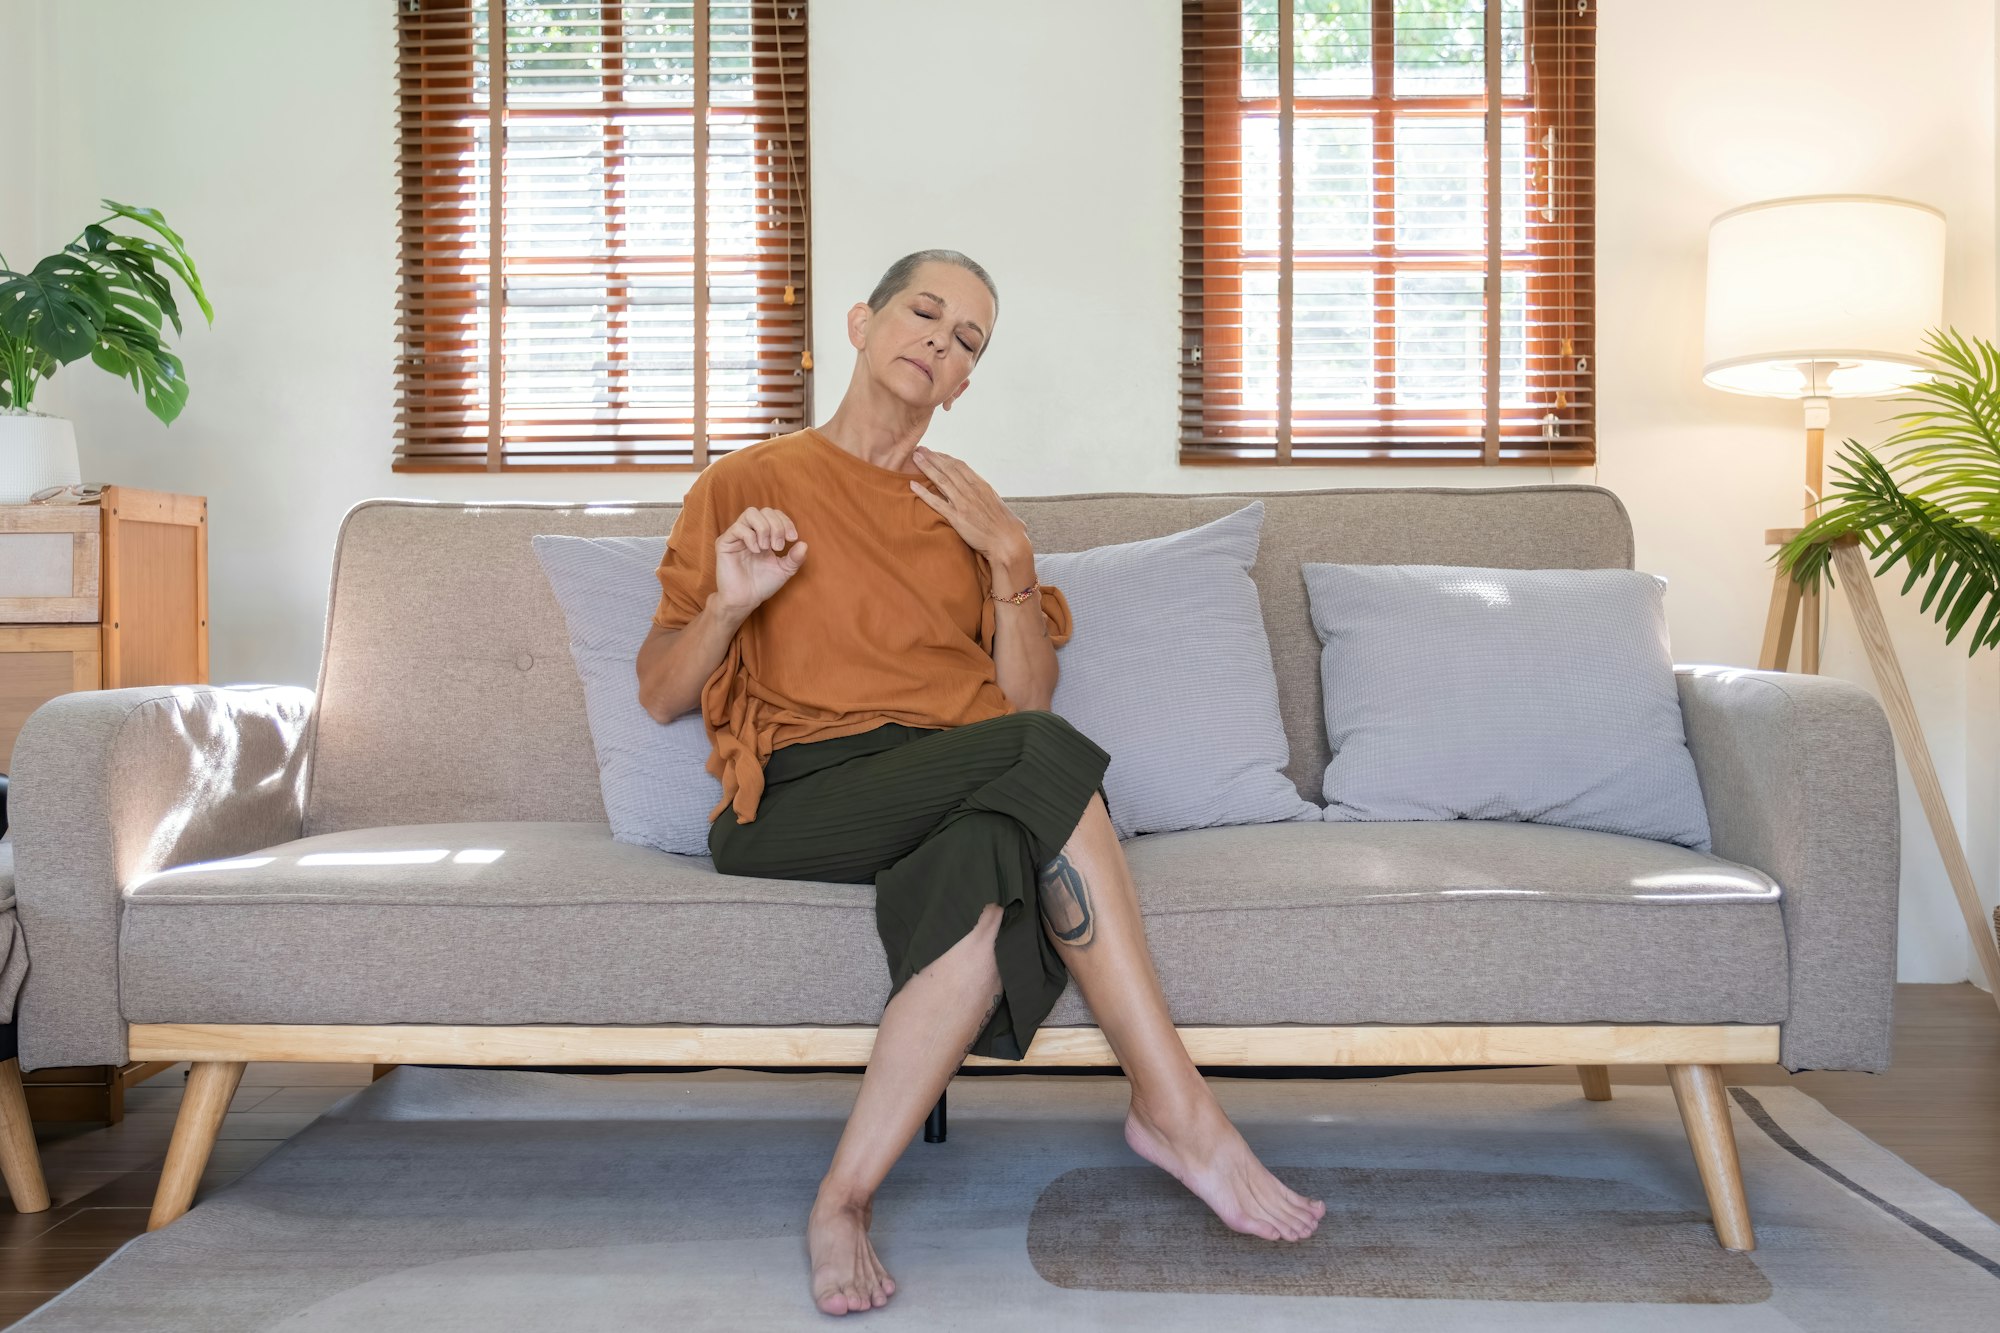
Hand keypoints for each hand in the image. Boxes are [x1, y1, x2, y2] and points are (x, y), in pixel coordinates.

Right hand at [714, 506, 806, 613]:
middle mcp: (750, 532)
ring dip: (764, 528)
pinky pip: (738, 528)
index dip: (786, 522)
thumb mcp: (785, 570)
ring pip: (750, 513)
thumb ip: (795, 557)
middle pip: (765, 511)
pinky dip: (751, 537)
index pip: (775, 515)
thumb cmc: (763, 584)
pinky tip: (756, 551)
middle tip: (778, 547)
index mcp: (764, 535)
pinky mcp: (724, 542)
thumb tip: (804, 544)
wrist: (746, 599)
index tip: (792, 539)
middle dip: (776, 526)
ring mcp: (737, 536)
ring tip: (766, 548)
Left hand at [908, 447, 1030, 567]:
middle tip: (919, 449)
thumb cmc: (1006, 526)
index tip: (935, 453)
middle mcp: (971, 490)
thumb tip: (981, 491)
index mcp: (981, 485)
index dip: (945, 458)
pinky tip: (913, 485)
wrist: (1007, 541)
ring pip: (941, 480)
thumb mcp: (997, 503)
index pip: (960, 466)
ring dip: (926, 467)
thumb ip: (985, 495)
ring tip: (914, 458)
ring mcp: (964, 503)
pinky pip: (937, 503)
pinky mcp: (957, 518)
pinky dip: (924, 493)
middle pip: (948, 468)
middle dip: (933, 457)